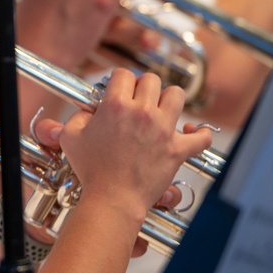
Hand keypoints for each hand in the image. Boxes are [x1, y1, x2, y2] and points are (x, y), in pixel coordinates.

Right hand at [54, 69, 211, 225]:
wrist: (112, 198)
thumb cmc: (91, 170)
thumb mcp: (71, 136)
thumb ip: (78, 115)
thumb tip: (90, 109)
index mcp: (116, 106)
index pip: (123, 74)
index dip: (119, 80)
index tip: (117, 89)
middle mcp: (142, 112)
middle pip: (151, 80)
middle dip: (142, 87)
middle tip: (136, 100)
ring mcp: (163, 130)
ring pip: (176, 95)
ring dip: (168, 99)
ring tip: (160, 110)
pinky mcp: (177, 149)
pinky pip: (201, 136)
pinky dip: (199, 133)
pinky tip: (192, 132)